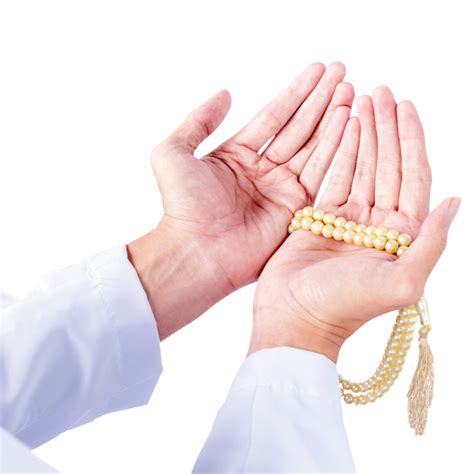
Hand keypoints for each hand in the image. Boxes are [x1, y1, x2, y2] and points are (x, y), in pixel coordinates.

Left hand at [129, 63, 353, 337]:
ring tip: (351, 91)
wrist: (196, 251)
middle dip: (320, 100)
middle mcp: (263, 170)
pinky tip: (350, 124)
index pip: (274, 116)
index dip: (296, 92)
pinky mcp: (296, 209)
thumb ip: (199, 120)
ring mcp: (281, 189)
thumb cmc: (181, 206)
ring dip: (333, 119)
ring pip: (313, 147)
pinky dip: (337, 149)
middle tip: (342, 71)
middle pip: (298, 127)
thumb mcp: (174, 152)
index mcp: (237, 155)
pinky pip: (321, 174)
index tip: (318, 69)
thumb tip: (225, 94)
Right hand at [250, 87, 459, 361]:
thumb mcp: (402, 282)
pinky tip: (341, 127)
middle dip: (385, 128)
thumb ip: (431, 242)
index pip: (413, 179)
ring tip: (361, 99)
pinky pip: (331, 177)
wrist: (295, 319)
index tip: (406, 106)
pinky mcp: (318, 219)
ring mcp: (347, 220)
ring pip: (359, 167)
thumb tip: (455, 201)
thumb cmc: (346, 307)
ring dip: (362, 133)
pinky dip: (336, 152)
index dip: (411, 141)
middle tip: (380, 92)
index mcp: (402, 238)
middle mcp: (377, 225)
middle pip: (386, 166)